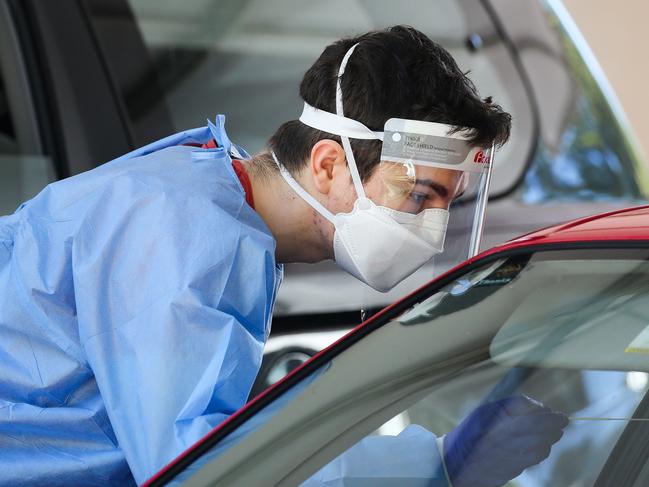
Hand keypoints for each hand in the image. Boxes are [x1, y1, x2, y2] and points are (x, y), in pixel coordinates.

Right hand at [443, 395, 567, 486]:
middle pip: (543, 435)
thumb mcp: (485, 411)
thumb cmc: (468, 434)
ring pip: (542, 449)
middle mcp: (513, 445)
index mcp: (505, 427)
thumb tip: (537, 405)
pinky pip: (534, 459)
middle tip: (560, 421)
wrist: (455, 465)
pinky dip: (541, 451)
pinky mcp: (514, 471)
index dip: (552, 418)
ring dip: (549, 440)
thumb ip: (511, 406)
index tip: (560, 415)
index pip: (538, 421)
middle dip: (554, 428)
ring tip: (552, 432)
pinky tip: (539, 446)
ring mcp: (515, 460)